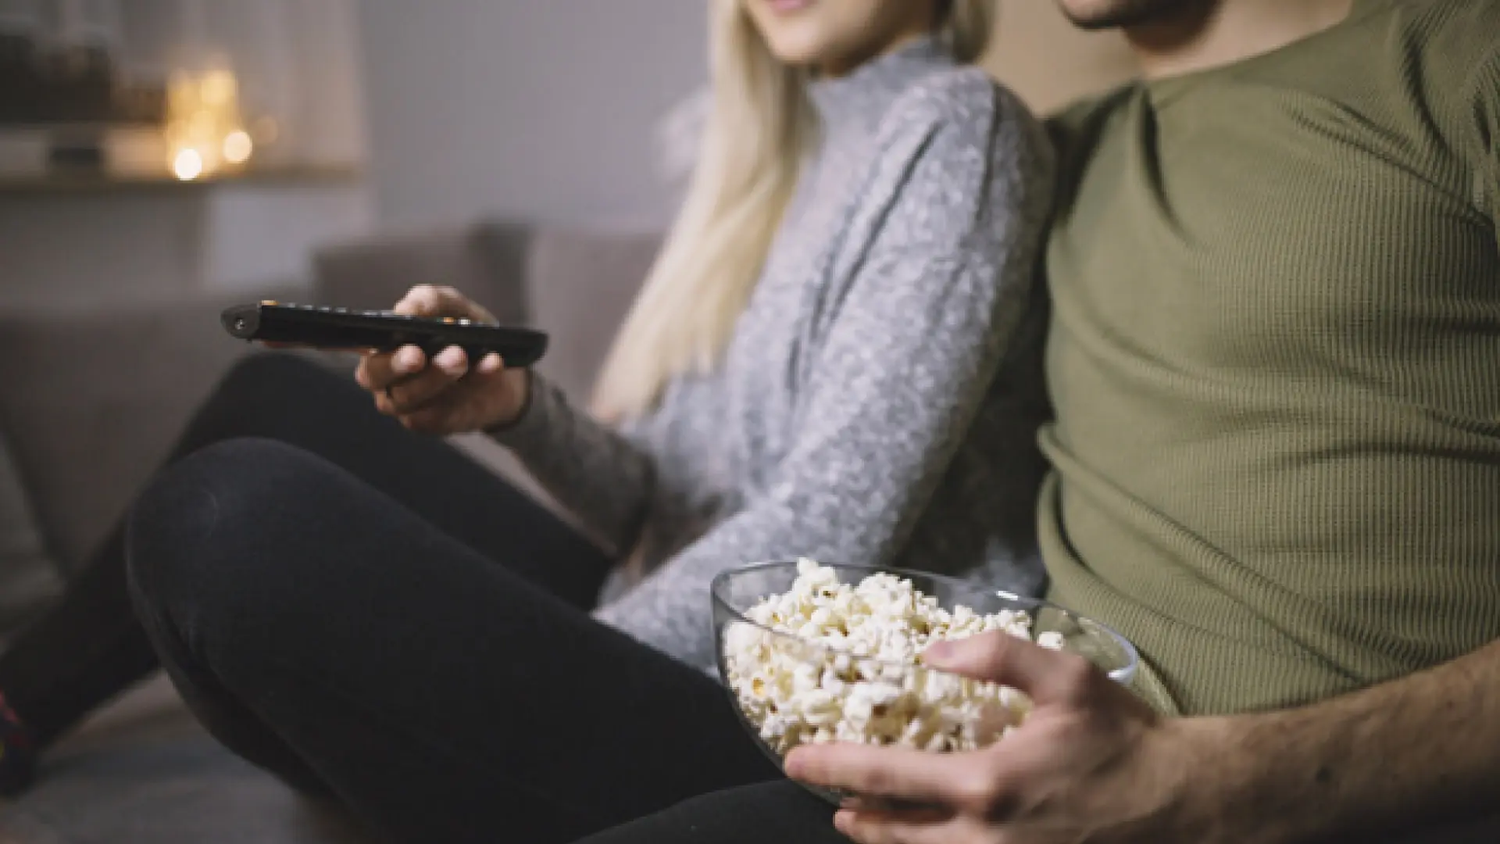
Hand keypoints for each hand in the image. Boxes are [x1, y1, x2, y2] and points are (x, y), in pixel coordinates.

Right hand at [354, 285, 530, 434]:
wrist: (499, 365)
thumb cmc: (463, 331)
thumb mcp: (452, 306)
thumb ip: (429, 300)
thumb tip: (408, 308)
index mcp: (379, 343)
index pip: (351, 340)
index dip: (351, 337)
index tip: (376, 329)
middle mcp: (384, 376)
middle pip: (374, 374)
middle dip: (396, 363)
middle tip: (418, 354)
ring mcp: (406, 403)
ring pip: (408, 396)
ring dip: (436, 375)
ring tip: (461, 356)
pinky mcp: (431, 422)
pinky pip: (443, 410)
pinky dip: (472, 384)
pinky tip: (490, 365)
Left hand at [785, 633, 1214, 843]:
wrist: (1187, 803)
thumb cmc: (1126, 740)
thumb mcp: (1065, 677)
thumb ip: (995, 656)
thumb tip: (933, 654)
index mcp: (987, 786)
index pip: (886, 778)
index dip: (832, 768)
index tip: (796, 761)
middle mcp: (986, 839)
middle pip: (894, 836)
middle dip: (856, 817)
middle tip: (833, 800)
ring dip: (889, 842)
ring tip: (865, 824)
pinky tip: (932, 838)